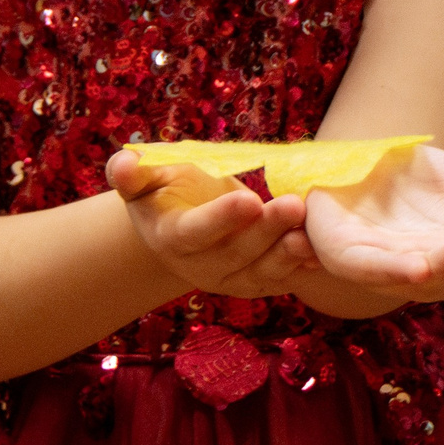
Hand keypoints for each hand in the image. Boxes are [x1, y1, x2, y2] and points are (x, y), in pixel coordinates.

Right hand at [106, 149, 318, 298]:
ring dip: (287, 255)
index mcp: (171, 236)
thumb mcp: (145, 176)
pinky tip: (319, 252)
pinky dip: (300, 267)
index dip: (220, 219)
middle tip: (293, 206)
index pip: (195, 232)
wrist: (180, 222)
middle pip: (236, 253)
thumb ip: (131, 172)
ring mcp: (230, 277)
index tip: (248, 199)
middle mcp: (200, 265)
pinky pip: (280, 278)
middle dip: (266, 231)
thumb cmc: (164, 189)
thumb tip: (124, 164)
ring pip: (261, 272)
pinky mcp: (255, 280)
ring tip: (309, 235)